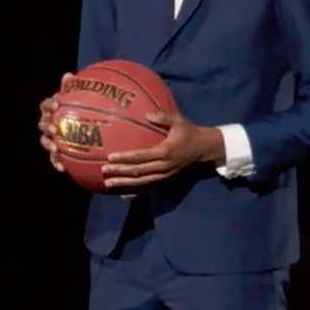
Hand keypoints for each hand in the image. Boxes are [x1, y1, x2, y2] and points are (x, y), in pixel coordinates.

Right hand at [38, 73, 75, 172]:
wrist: (83, 129)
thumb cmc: (80, 110)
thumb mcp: (78, 99)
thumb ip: (72, 89)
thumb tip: (68, 74)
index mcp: (52, 110)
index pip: (46, 105)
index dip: (49, 105)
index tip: (57, 105)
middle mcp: (49, 123)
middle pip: (43, 124)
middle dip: (47, 127)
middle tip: (55, 129)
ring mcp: (51, 137)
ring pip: (45, 141)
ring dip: (49, 145)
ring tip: (56, 150)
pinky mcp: (56, 151)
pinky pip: (54, 158)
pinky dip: (56, 163)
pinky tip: (62, 169)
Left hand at [101, 111, 223, 188]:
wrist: (205, 148)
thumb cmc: (189, 132)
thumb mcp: (179, 121)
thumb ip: (164, 118)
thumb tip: (147, 114)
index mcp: (165, 152)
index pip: (141, 156)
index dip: (126, 158)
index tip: (110, 157)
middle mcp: (164, 166)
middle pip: (139, 171)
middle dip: (120, 171)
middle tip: (104, 170)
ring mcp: (165, 175)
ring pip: (142, 182)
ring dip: (124, 183)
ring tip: (108, 183)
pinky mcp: (166, 180)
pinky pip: (149, 188)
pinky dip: (136, 193)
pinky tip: (122, 195)